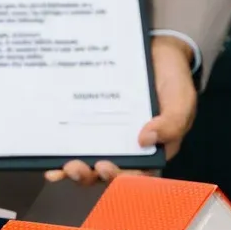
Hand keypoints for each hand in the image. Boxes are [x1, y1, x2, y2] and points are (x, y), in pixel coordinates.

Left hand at [45, 36, 198, 184]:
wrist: (158, 51)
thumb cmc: (173, 80)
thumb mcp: (181, 101)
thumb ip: (171, 123)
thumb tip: (145, 140)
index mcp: (151, 151)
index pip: (135, 174)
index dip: (119, 177)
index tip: (105, 168)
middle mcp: (127, 148)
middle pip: (106, 172)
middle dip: (89, 176)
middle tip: (75, 168)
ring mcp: (107, 136)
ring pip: (89, 160)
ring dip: (74, 170)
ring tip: (62, 167)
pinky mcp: (91, 121)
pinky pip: (76, 138)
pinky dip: (63, 150)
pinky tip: (49, 157)